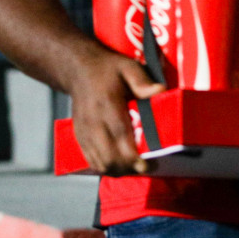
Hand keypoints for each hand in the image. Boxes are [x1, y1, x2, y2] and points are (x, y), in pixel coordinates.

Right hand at [64, 39, 165, 175]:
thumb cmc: (107, 70)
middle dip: (127, 167)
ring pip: (99, 162)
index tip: (146, 165)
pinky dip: (106, 167)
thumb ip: (143, 81)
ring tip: (133, 167)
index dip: (132, 155)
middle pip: (108, 155)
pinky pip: (90, 160)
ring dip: (117, 170)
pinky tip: (118, 166)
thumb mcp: (128, 67)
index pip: (118, 135)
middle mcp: (92, 121)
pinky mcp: (79, 137)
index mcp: (106, 104)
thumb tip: (160, 90)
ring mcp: (83, 131)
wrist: (78, 70)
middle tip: (145, 167)